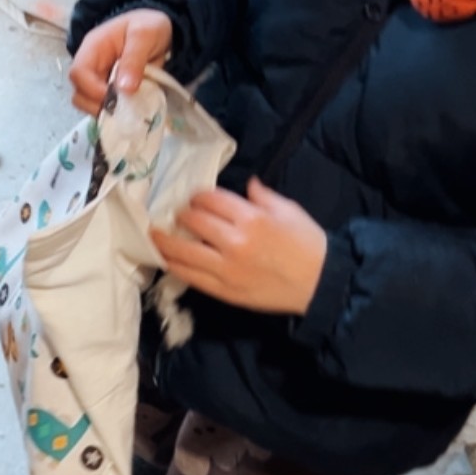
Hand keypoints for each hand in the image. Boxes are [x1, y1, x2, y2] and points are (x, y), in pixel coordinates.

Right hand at [68, 8, 173, 113]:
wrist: (158, 31)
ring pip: (88, 105)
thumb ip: (134, 59)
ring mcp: (98, 81)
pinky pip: (104, 109)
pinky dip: (115, 114)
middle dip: (99, 104)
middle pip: (79, 93)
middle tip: (124, 107)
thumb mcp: (144, 35)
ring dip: (107, 112)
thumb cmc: (148, 27)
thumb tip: (124, 88)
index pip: (79, 73)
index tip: (115, 99)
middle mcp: (90, 67)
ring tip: (129, 108)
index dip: (92, 90)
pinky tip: (131, 110)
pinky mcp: (108, 92)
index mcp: (92, 48)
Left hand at [151, 180, 327, 315]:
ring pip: (183, 251)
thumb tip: (246, 184)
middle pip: (193, 221)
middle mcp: (234, 242)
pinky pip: (190, 277)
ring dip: (164, 241)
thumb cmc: (308, 244)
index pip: (210, 200)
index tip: (194, 198)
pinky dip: (174, 265)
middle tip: (176, 215)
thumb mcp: (289, 210)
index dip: (197, 197)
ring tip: (154, 234)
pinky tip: (165, 258)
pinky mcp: (223, 290)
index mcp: (252, 218)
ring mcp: (226, 268)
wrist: (320, 284)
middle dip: (182, 215)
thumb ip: (263, 196)